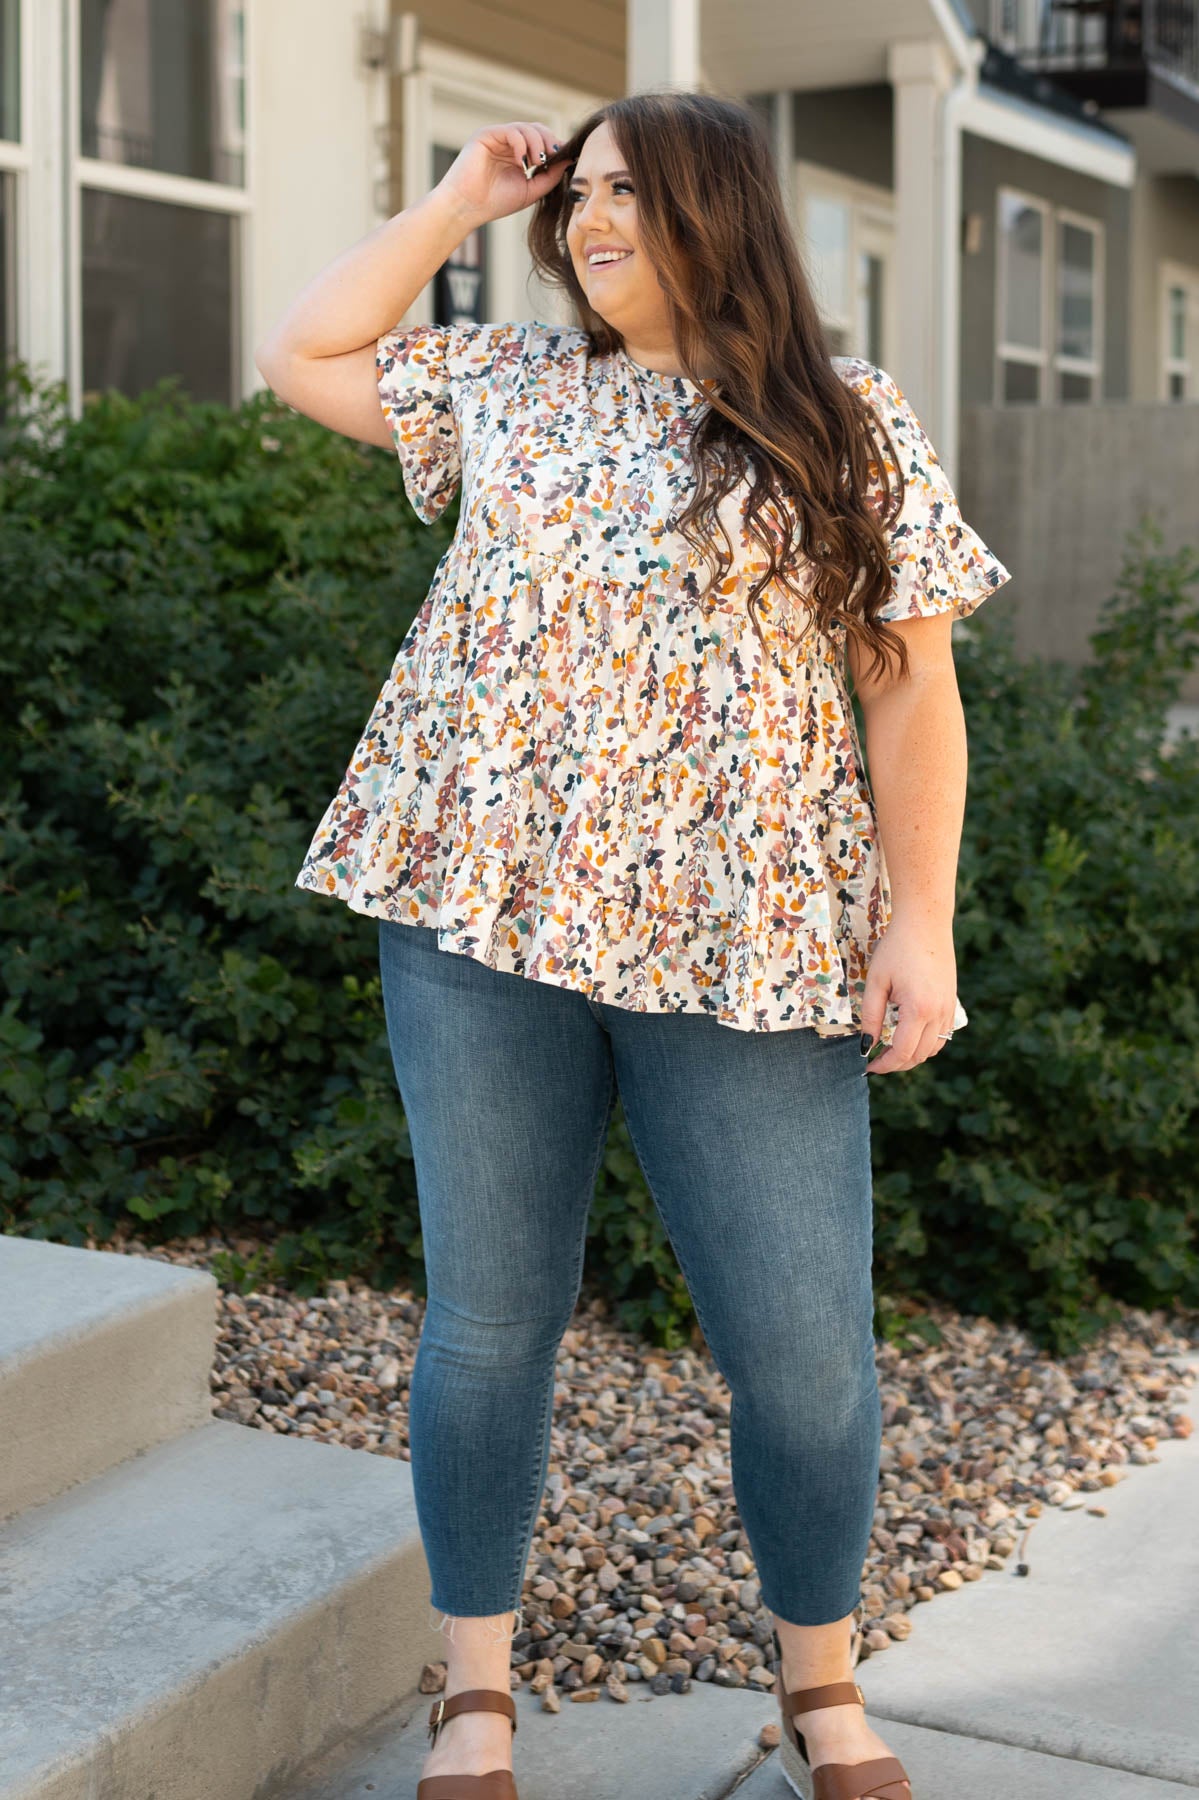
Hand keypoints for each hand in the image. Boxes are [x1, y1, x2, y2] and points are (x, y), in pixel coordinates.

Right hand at [435, 120, 568, 228]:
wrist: (467, 208)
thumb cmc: (495, 202)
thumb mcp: (531, 190)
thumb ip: (549, 176)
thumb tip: (568, 160)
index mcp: (518, 155)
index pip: (542, 141)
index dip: (555, 147)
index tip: (566, 158)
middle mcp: (508, 143)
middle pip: (537, 129)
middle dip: (549, 142)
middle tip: (553, 158)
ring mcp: (497, 137)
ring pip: (526, 128)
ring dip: (537, 144)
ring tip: (537, 164)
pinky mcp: (486, 134)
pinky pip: (511, 131)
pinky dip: (521, 144)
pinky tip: (522, 162)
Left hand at [859, 919, 958, 1074]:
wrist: (925, 923)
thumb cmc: (896, 948)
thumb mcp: (876, 981)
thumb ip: (871, 1016)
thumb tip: (866, 1045)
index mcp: (918, 1009)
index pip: (902, 1051)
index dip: (884, 1065)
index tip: (868, 1067)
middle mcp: (938, 1013)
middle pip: (919, 1055)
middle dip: (896, 1064)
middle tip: (876, 1061)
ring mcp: (949, 1009)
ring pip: (933, 1049)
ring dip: (913, 1055)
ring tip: (891, 1050)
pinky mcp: (952, 1003)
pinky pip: (943, 1035)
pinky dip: (927, 1043)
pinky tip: (910, 1037)